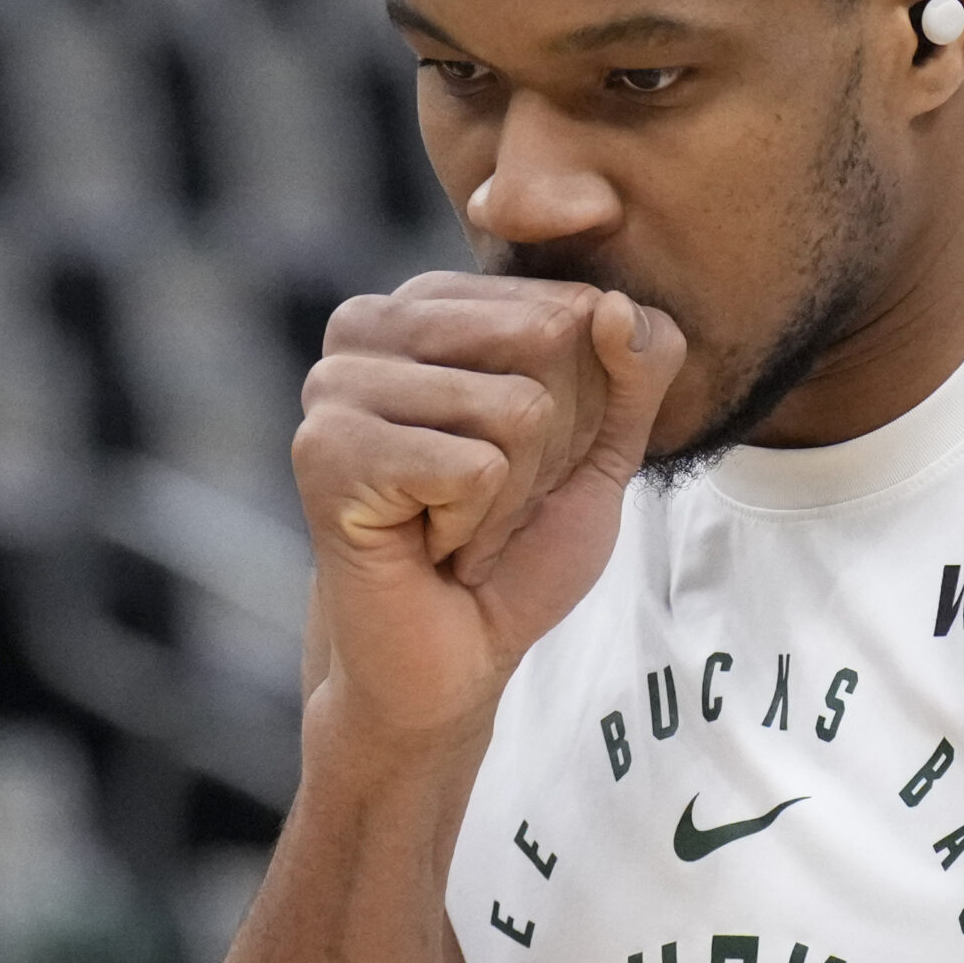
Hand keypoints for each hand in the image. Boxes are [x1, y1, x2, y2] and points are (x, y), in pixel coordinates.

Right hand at [292, 273, 687, 743]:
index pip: (570, 306)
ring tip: (456, 525)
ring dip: (513, 496)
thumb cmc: (516, 547)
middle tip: (489, 497)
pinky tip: (429, 546)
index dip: (581, 404)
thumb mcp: (603, 444)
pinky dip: (478, 528)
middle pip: (546, 343)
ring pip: (519, 409)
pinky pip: (477, 468)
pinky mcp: (328, 452)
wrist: (448, 660)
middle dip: (552, 445)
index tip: (522, 459)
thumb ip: (636, 364)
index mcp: (427, 302)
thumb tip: (609, 304)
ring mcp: (336, 384)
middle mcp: (368, 324)